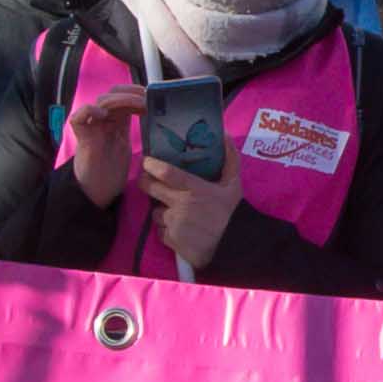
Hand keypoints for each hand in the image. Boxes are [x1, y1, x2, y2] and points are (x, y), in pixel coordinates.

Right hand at [64, 82, 141, 205]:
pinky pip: (79, 117)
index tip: (151, 96)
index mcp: (114, 120)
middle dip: (130, 93)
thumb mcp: (128, 144)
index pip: (121, 96)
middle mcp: (102, 120)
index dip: (135, 93)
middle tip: (146, 99)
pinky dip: (90, 111)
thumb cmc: (113, 170)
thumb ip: (133, 128)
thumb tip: (153, 116)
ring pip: (101, 101)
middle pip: (112, 94)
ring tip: (137, 106)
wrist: (98, 190)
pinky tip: (104, 115)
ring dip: (121, 100)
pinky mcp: (82, 137)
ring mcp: (92, 126)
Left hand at [139, 149, 246, 269]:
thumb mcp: (234, 185)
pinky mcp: (171, 240)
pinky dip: (167, 230)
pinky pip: (160, 231)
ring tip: (176, 213)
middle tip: (150, 182)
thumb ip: (229, 159)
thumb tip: (225, 135)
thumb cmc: (233, 213)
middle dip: (146, 183)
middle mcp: (180, 204)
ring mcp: (173, 223)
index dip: (150, 165)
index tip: (146, 161)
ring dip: (162, 211)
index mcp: (194, 188)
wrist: (235, 246)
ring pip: (155, 212)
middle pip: (150, 188)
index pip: (165, 172)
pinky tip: (180, 230)